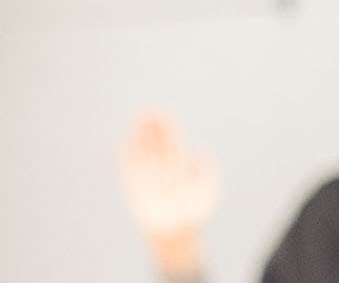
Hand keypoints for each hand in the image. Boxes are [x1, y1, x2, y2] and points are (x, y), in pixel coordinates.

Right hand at [120, 110, 218, 275]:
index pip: (172, 141)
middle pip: (157, 142)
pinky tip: (126, 141)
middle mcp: (163, 166)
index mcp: (180, 164)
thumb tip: (200, 151)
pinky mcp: (134, 185)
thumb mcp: (207, 190)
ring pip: (143, 150)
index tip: (163, 114)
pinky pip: (129, 167)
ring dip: (140, 135)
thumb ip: (207, 171)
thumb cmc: (194, 212)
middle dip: (153, 127)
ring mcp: (149, 175)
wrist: (177, 231)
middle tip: (148, 111)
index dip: (167, 127)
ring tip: (137, 120)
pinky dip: (128, 154)